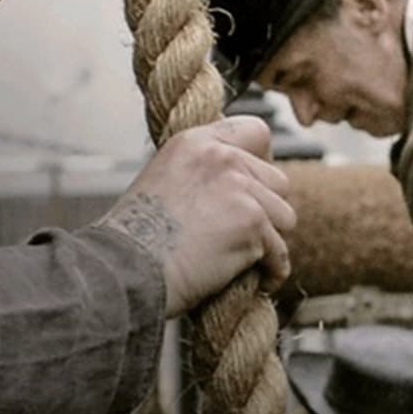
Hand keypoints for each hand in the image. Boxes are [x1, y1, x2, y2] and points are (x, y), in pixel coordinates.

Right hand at [103, 116, 295, 314]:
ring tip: (245, 259)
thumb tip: (240, 182)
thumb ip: (202, 173)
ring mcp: (240, 188)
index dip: (263, 161)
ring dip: (270, 241)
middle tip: (247, 234)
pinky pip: (280, 253)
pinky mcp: (252, 222)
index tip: (257, 186)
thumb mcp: (164, 181)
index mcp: (195, 142)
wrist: (127, 268)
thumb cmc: (135, 239)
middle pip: (278, 180)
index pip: (256, 132)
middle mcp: (221, 157)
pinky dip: (271, 272)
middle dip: (268, 210)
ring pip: (285, 216)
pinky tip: (258, 280)